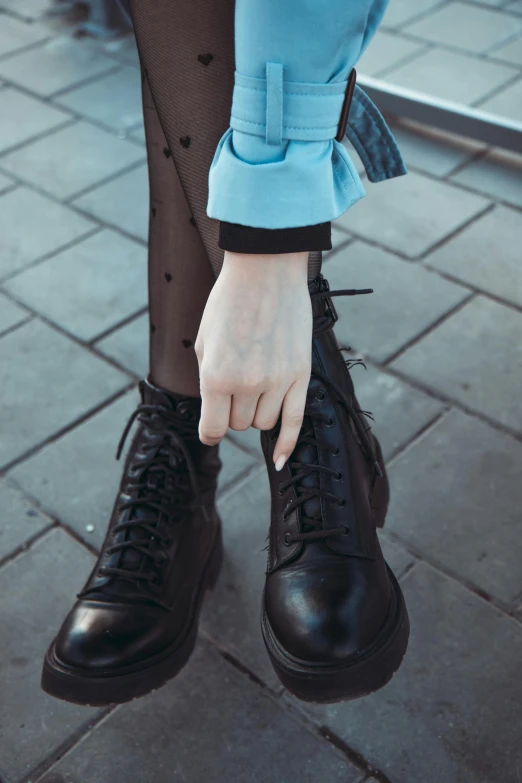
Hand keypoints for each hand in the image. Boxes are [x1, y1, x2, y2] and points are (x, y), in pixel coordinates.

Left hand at [194, 249, 312, 470]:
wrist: (266, 270)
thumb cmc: (229, 301)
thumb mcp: (204, 340)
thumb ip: (207, 379)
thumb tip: (215, 411)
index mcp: (215, 375)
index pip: (212, 428)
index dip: (210, 432)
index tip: (211, 430)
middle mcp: (246, 384)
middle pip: (239, 425)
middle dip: (233, 412)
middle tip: (234, 386)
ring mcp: (277, 381)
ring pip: (263, 424)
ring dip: (256, 414)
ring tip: (254, 386)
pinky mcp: (300, 375)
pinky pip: (295, 421)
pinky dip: (286, 444)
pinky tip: (279, 460)